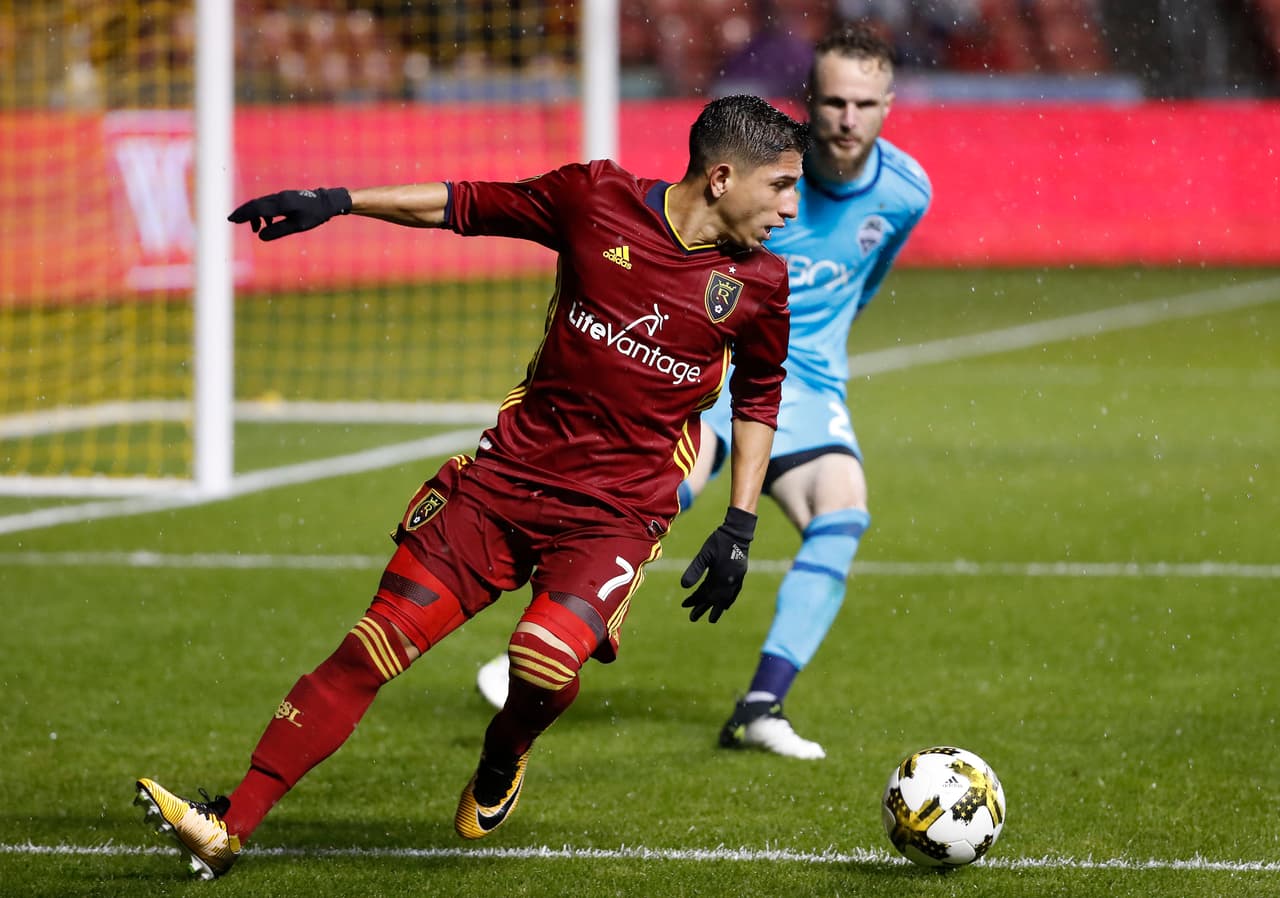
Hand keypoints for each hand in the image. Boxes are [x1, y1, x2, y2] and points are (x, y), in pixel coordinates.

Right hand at [228, 187, 350, 240]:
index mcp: (281, 204)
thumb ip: (279, 230)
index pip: (257, 209)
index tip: (231, 219)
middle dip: (243, 212)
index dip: (243, 214)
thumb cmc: (314, 215)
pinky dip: (262, 213)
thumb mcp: (298, 226)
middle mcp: (278, 197)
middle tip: (231, 220)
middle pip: (255, 204)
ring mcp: (281, 196)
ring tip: (255, 229)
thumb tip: (260, 236)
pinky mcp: (284, 198)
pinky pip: (268, 204)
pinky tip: (266, 224)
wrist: (327, 202)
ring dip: (254, 214)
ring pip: (261, 204)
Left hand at [680, 507, 755, 622]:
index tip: (684, 605)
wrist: (738, 532)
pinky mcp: (740, 576)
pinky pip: (734, 593)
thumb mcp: (704, 554)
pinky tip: (726, 605)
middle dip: (703, 609)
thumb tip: (684, 586)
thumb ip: (695, 570)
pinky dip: (729, 601)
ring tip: (711, 617)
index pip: (704, 594)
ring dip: (717, 608)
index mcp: (719, 578)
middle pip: (714, 600)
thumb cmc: (718, 541)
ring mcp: (736, 580)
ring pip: (726, 599)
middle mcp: (729, 582)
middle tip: (692, 618)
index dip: (694, 600)